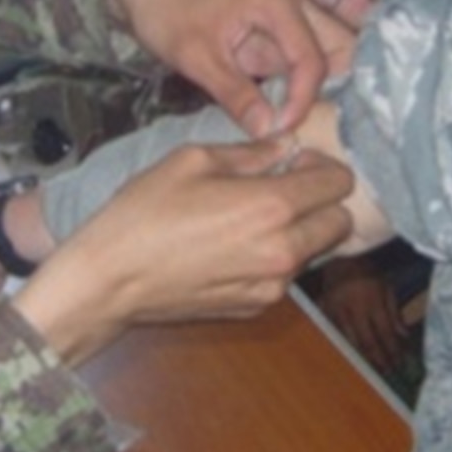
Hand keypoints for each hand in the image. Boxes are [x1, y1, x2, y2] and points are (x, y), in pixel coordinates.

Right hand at [13, 137, 354, 365]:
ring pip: (315, 251)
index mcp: (271, 206)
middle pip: (340, 222)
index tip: (294, 162)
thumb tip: (284, 145)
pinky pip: (285, 275)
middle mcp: (282, 250)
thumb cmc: (144, 212)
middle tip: (282, 188)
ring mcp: (272, 285)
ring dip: (299, 231)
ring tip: (251, 218)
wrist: (111, 278)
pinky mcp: (256, 306)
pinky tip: (233, 247)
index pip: (338, 183)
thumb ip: (249, 153)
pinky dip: (274, 258)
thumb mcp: (191, 160)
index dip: (321, 166)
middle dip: (322, 201)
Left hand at [108, 0, 326, 135]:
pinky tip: (285, 114)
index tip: (280, 130)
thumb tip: (269, 131)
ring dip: (314, 92)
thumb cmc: (168, 13)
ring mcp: (287, 20)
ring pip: (322, 60)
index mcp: (278, 4)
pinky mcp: (275, 35)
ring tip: (297, 124)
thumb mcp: (197, 58)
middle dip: (327, 93)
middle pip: (335, 55)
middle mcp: (293, 7)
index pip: (312, 60)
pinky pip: (300, 63)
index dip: (302, 101)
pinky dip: (297, 89)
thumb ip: (237, 95)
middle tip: (304, 128)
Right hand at [310, 256, 410, 371]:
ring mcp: (337, 310)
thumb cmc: (366, 271)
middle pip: (367, 340)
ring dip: (362, 355)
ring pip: (350, 340)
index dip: (392, 350)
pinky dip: (345, 344)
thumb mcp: (385, 286)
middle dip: (379, 358)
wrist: (338, 258)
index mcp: (372, 300)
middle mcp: (354, 307)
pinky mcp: (324, 311)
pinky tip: (352, 353)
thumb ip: (394, 312)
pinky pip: (336, 332)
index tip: (399, 363)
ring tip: (372, 367)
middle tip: (387, 371)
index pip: (385, 332)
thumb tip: (403, 336)